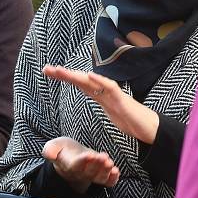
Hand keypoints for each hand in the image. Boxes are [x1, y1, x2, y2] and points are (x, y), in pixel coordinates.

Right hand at [42, 137, 119, 192]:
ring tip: (109, 163)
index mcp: (69, 165)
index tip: (89, 154)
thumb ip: (50, 149)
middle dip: (97, 164)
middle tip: (103, 157)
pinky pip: (107, 182)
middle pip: (89, 172)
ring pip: (99, 177)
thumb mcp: (54, 146)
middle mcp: (81, 173)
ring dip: (105, 171)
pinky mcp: (100, 176)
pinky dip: (112, 179)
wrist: (71, 156)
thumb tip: (49, 152)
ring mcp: (92, 176)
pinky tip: (116, 172)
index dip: (83, 161)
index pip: (75, 165)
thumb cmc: (63, 150)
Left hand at [43, 65, 159, 143]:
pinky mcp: (123, 102)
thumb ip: (102, 100)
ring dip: (77, 75)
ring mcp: (115, 95)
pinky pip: (111, 89)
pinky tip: (89, 76)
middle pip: (83, 80)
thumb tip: (91, 92)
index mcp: (101, 95)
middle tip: (46, 69)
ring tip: (60, 71)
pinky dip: (101, 81)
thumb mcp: (112, 111)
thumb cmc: (133, 121)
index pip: (80, 83)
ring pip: (94, 82)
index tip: (50, 72)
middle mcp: (106, 92)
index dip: (66, 77)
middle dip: (65, 74)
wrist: (151, 128)